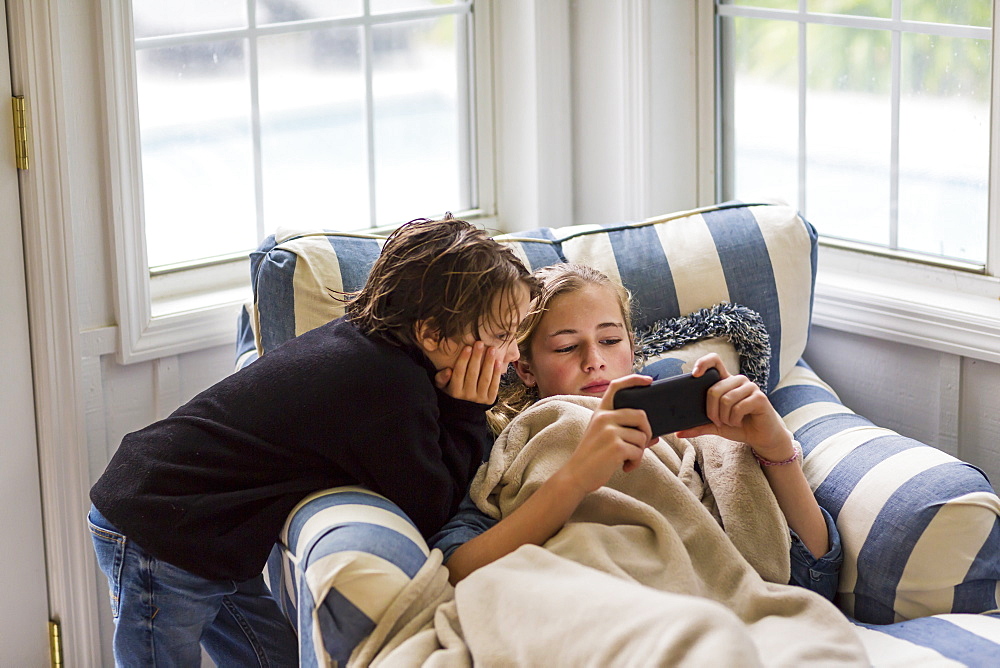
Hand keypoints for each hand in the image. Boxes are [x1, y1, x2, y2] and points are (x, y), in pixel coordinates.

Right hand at [434, 341, 505, 404]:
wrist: (463, 414)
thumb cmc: (451, 395)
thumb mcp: (442, 388)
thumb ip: (441, 379)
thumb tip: (447, 370)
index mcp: (454, 391)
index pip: (459, 373)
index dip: (463, 359)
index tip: (468, 347)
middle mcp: (467, 395)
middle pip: (472, 373)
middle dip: (477, 357)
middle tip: (480, 343)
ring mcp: (479, 398)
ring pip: (485, 378)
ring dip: (489, 363)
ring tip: (492, 349)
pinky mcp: (489, 400)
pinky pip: (494, 385)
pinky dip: (497, 374)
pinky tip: (498, 362)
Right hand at [559, 375, 659, 494]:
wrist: (576, 475)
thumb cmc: (592, 457)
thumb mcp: (603, 437)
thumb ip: (624, 431)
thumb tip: (654, 436)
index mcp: (600, 412)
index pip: (616, 386)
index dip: (634, 380)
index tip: (649, 381)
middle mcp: (604, 418)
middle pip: (640, 415)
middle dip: (647, 431)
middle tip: (641, 445)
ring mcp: (609, 431)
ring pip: (641, 437)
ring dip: (639, 452)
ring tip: (627, 460)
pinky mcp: (616, 447)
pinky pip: (639, 451)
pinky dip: (635, 462)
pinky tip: (625, 467)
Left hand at [674, 354, 794, 459]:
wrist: (761, 437)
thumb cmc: (739, 427)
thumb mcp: (716, 426)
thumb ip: (699, 426)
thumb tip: (678, 432)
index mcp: (726, 381)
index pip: (715, 361)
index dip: (703, 363)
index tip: (694, 374)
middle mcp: (738, 380)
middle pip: (714, 389)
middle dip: (712, 411)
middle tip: (718, 422)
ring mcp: (750, 387)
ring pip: (726, 399)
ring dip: (724, 417)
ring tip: (730, 422)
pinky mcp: (760, 397)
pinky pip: (739, 407)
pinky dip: (735, 420)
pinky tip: (739, 422)